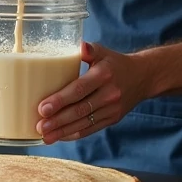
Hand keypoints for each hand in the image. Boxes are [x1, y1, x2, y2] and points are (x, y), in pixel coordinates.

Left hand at [35, 43, 151, 143]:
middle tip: (39, 126)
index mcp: (103, 74)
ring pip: (84, 123)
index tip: (42, 108)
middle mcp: (109, 93)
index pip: (79, 89)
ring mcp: (112, 109)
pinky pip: (91, 129)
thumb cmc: (114, 62)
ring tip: (45, 136)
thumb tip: (80, 45)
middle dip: (58, 120)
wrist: (142, 77)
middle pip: (80, 110)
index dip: (60, 100)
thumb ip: (89, 49)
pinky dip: (75, 134)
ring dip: (63, 131)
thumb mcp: (103, 52)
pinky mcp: (112, 119)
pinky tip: (60, 136)